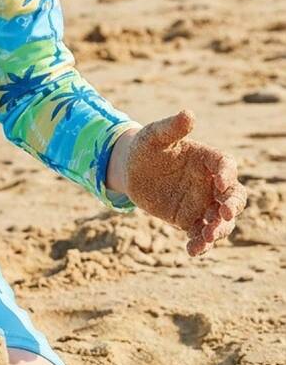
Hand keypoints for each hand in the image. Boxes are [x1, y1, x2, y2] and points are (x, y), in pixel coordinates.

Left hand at [122, 110, 245, 256]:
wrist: (130, 170)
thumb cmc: (145, 148)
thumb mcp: (154, 136)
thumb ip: (172, 128)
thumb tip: (188, 114)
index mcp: (207, 159)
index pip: (226, 165)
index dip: (227, 173)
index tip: (219, 182)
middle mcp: (210, 183)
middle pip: (234, 196)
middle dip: (233, 205)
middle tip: (224, 213)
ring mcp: (202, 202)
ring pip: (221, 219)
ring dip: (219, 229)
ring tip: (208, 236)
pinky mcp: (189, 219)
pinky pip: (200, 234)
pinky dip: (200, 243)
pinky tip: (193, 251)